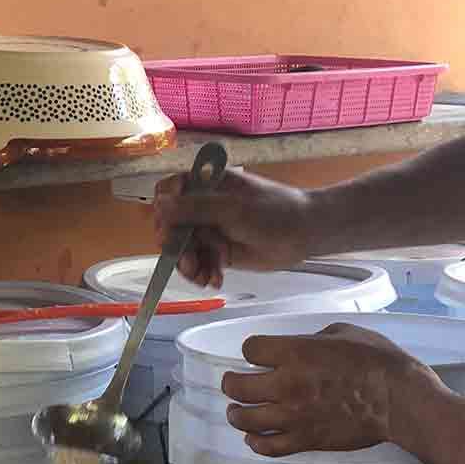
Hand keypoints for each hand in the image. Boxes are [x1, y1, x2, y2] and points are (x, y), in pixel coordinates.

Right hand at [153, 168, 314, 286]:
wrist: (304, 233)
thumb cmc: (273, 211)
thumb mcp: (231, 208)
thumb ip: (195, 208)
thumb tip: (160, 205)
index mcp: (205, 183)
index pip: (170, 192)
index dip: (164, 212)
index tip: (167, 230)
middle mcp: (204, 204)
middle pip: (173, 225)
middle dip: (177, 247)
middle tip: (187, 264)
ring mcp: (211, 229)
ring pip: (184, 248)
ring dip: (189, 265)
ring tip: (204, 278)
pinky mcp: (219, 250)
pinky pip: (200, 262)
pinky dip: (203, 273)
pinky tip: (215, 280)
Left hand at [223, 323, 434, 456]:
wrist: (397, 400)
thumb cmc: (376, 360)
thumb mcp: (342, 332)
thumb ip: (312, 339)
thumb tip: (301, 347)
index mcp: (294, 353)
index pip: (251, 349)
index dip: (251, 349)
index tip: (257, 353)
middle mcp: (286, 385)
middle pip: (238, 386)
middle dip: (232, 383)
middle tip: (234, 383)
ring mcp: (293, 416)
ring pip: (246, 419)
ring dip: (236, 414)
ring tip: (237, 411)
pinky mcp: (304, 440)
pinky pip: (268, 446)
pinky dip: (256, 442)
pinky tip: (254, 437)